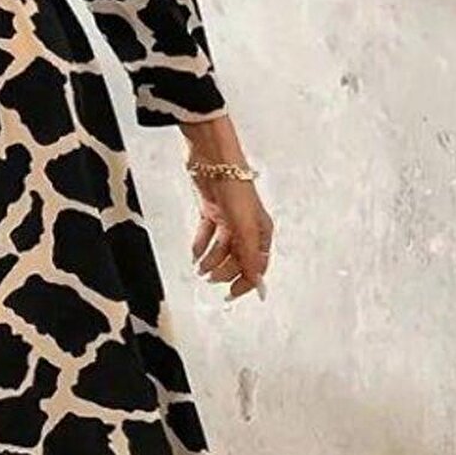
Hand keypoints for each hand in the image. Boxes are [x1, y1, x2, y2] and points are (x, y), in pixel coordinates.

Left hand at [179, 117, 271, 301]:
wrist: (212, 159)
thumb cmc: (234, 187)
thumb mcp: (244, 226)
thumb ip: (249, 255)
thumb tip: (255, 281)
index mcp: (261, 230)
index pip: (257, 265)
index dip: (246, 281)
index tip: (231, 295)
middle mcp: (247, 226)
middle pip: (237, 258)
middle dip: (224, 271)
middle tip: (208, 278)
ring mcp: (229, 218)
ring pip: (221, 248)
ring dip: (210, 260)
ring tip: (199, 268)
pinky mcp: (211, 210)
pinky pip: (206, 234)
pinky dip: (200, 245)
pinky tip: (194, 254)